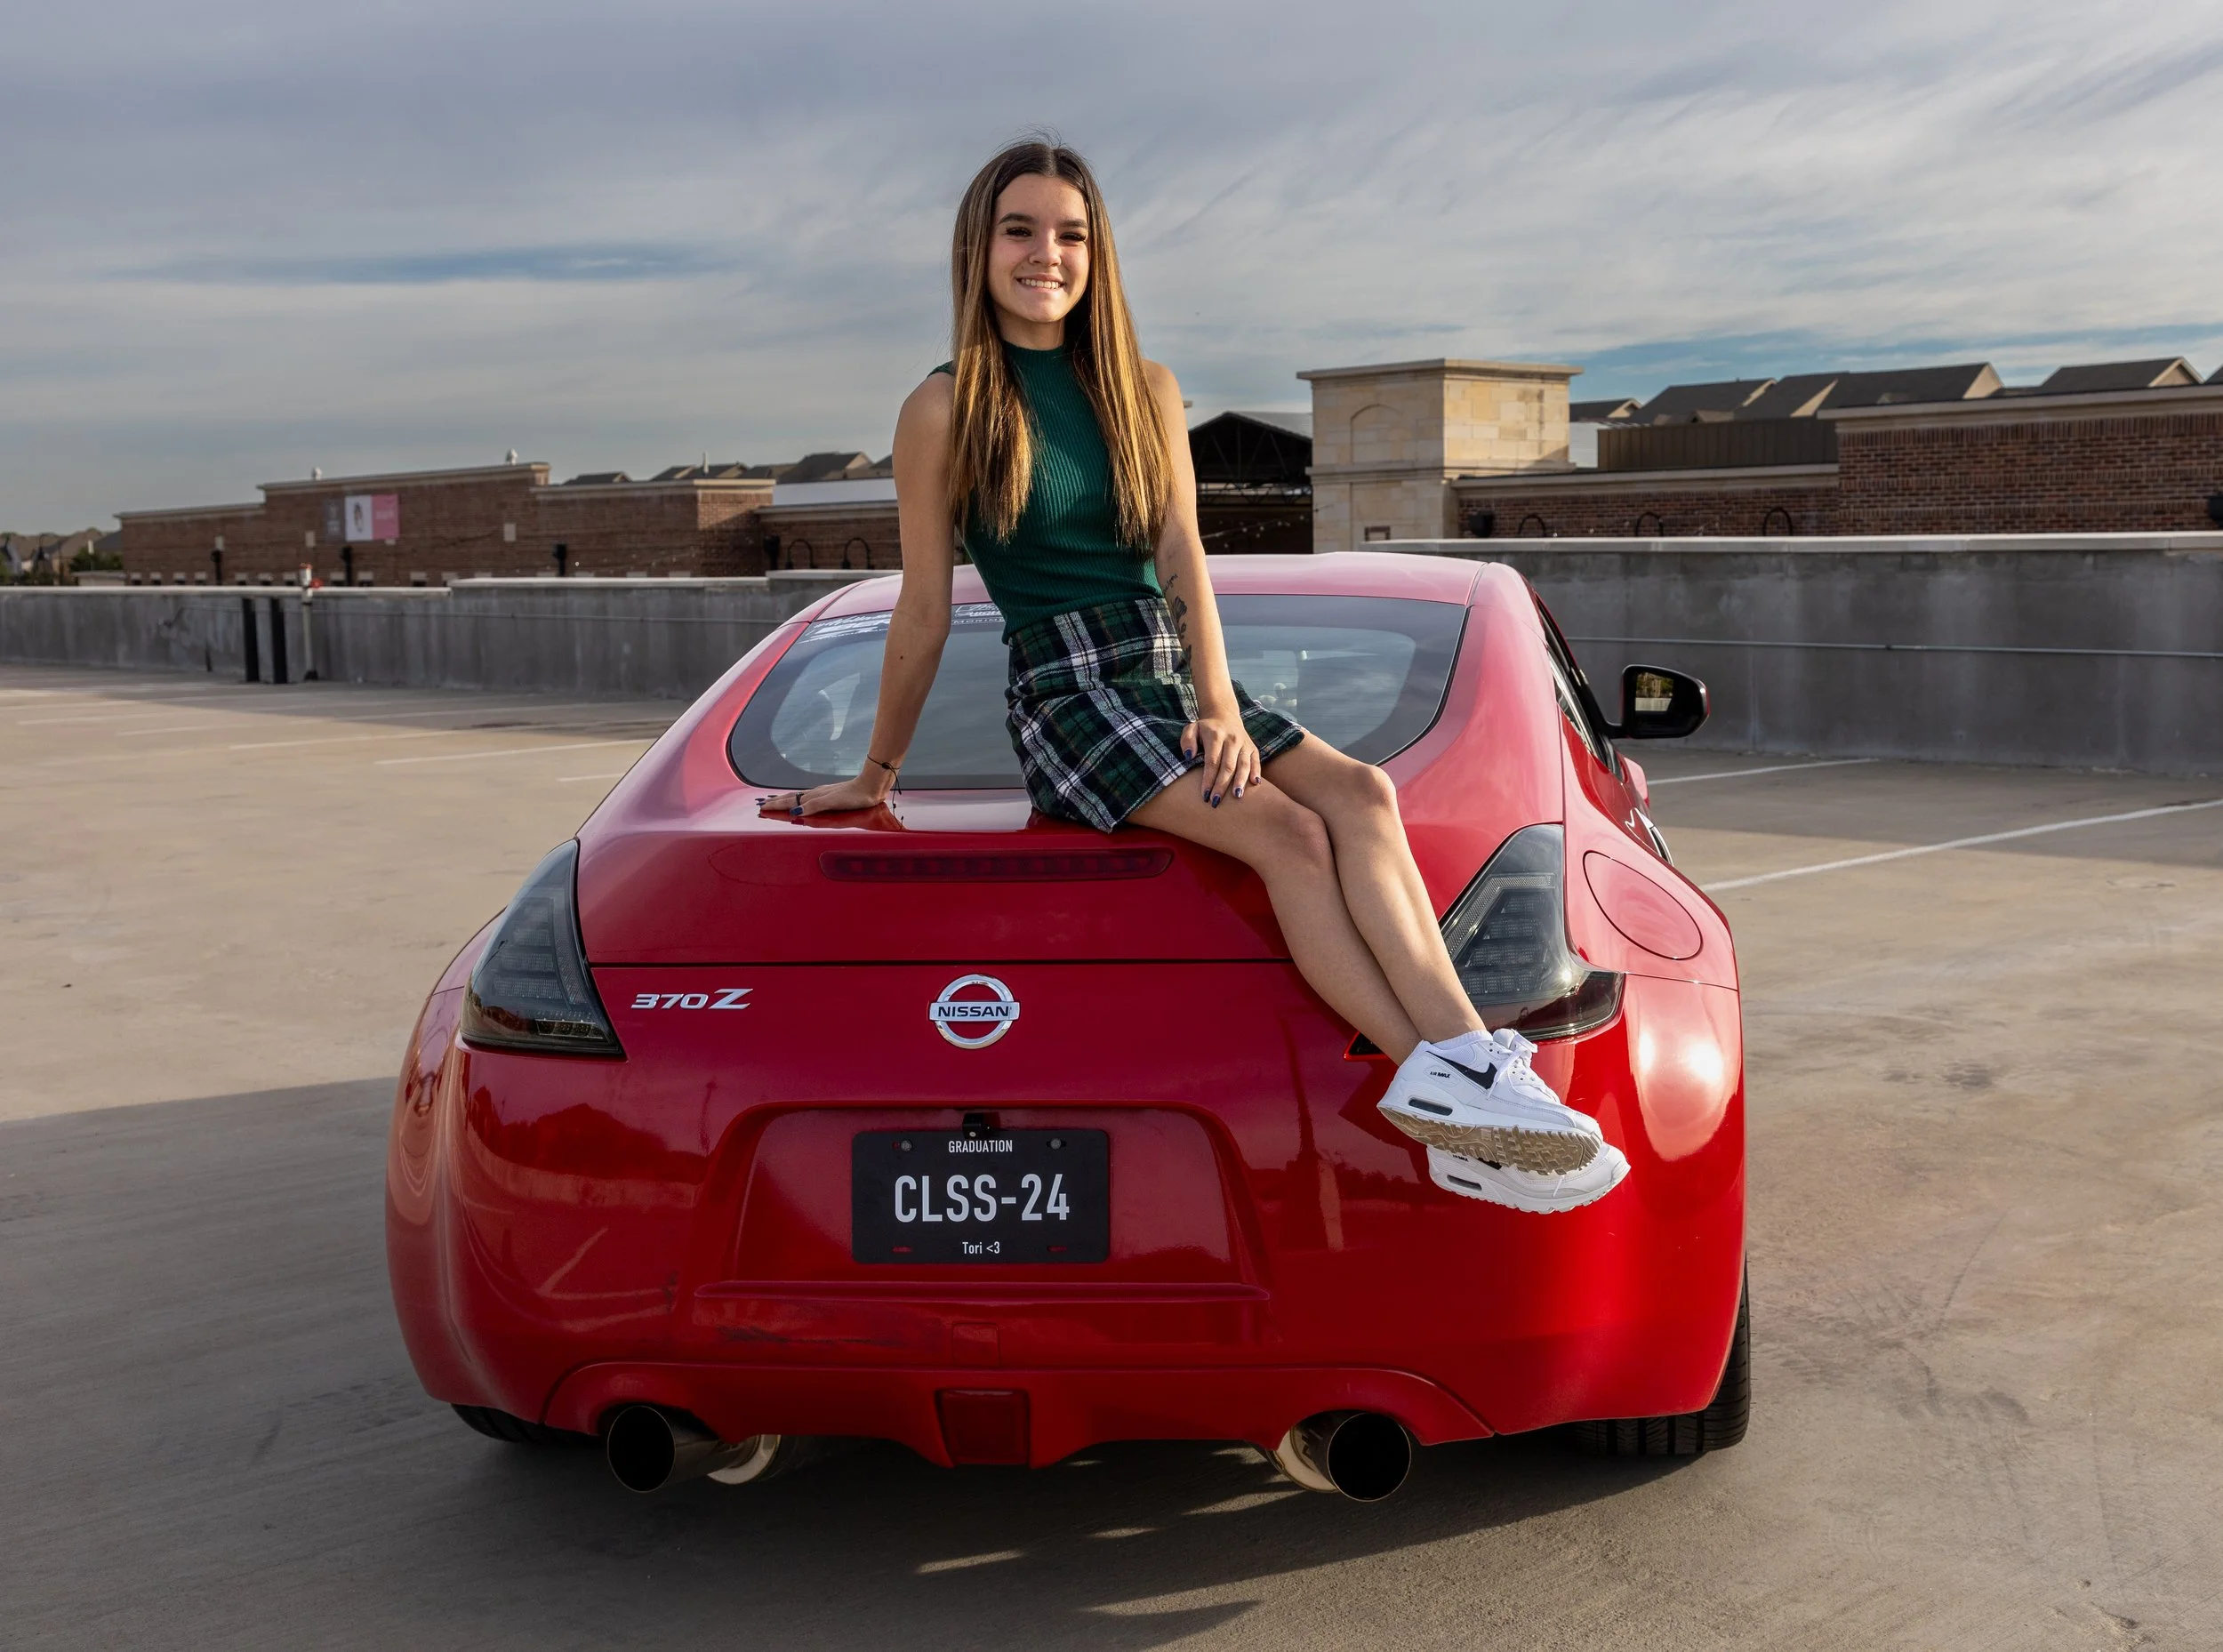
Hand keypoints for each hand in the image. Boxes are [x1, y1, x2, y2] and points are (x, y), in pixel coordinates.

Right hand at [760, 771, 891, 817]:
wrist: (871, 786)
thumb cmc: (854, 796)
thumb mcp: (833, 802)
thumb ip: (814, 807)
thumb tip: (795, 812)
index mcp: (814, 797)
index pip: (790, 802)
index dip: (776, 806)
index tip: (762, 809)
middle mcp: (816, 794)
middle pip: (791, 799)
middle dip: (776, 803)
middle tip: (762, 806)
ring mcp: (822, 794)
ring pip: (798, 798)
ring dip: (785, 801)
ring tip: (774, 803)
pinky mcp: (830, 796)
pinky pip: (807, 799)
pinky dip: (797, 801)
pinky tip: (800, 802)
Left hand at [1181, 713, 1260, 805]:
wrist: (1224, 716)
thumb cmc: (1205, 729)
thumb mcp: (1191, 729)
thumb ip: (1187, 741)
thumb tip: (1189, 757)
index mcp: (1216, 736)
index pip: (1212, 762)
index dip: (1209, 779)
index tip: (1205, 795)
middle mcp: (1232, 739)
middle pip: (1228, 766)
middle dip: (1222, 785)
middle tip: (1216, 801)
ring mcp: (1244, 744)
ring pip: (1244, 765)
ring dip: (1240, 781)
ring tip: (1237, 796)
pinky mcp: (1252, 748)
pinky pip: (1256, 761)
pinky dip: (1257, 772)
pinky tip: (1255, 784)